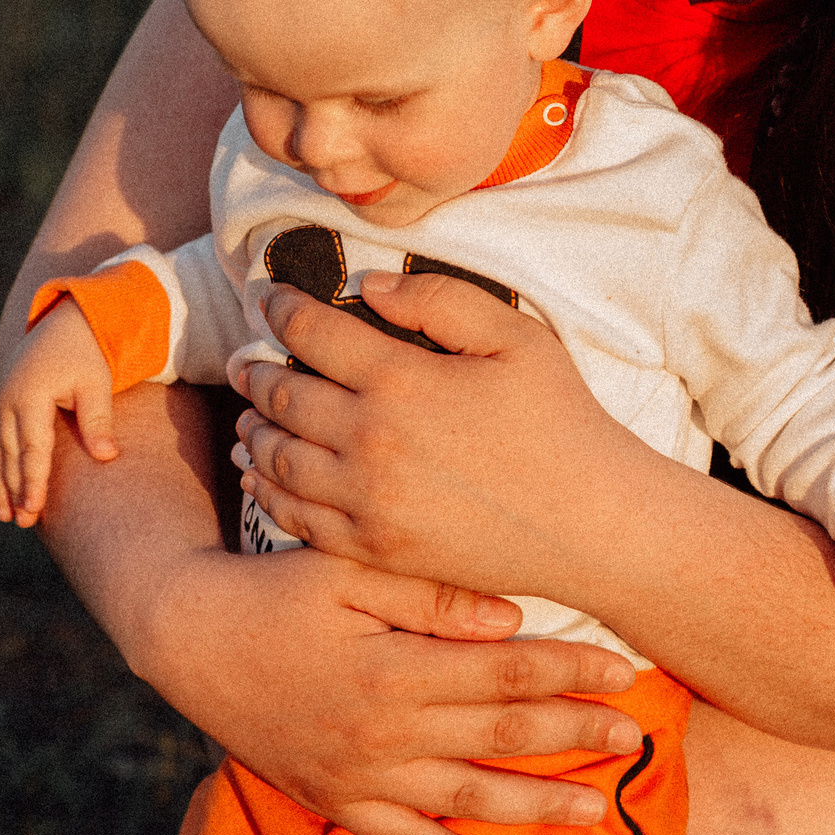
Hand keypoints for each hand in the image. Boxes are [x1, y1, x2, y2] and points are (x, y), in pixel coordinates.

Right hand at [0, 302, 117, 526]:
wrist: (65, 320)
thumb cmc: (87, 353)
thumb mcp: (96, 382)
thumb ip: (98, 419)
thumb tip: (108, 457)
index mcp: (30, 395)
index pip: (32, 448)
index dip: (32, 481)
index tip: (34, 509)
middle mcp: (8, 399)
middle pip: (9, 454)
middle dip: (14, 490)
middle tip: (21, 522)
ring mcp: (0, 400)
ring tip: (5, 515)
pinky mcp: (0, 400)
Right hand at [139, 544, 644, 834]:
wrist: (190, 641)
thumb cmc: (274, 591)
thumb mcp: (346, 571)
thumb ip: (429, 595)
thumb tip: (510, 619)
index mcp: (393, 667)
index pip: (504, 671)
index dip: (570, 669)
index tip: (624, 669)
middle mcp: (384, 732)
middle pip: (499, 736)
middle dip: (574, 735)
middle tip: (634, 738)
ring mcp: (360, 776)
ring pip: (466, 799)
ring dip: (536, 805)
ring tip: (597, 809)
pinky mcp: (336, 801)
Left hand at [228, 271, 645, 602]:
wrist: (591, 525)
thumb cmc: (562, 422)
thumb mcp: (516, 338)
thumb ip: (439, 300)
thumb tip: (368, 287)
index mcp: (401, 380)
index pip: (312, 332)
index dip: (280, 308)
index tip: (268, 297)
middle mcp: (370, 441)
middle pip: (282, 396)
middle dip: (255, 371)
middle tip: (242, 359)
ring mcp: (367, 501)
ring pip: (277, 458)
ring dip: (254, 430)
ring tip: (247, 414)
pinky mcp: (374, 546)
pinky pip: (298, 516)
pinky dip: (269, 492)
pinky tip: (263, 477)